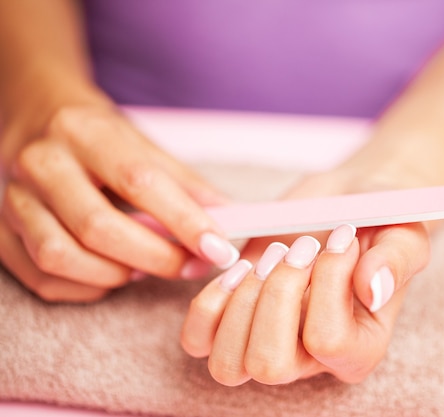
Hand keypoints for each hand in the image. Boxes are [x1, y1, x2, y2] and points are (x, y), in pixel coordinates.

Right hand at [0, 104, 238, 301]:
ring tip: (144, 267)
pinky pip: (40, 277)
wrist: (34, 113)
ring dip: (116, 275)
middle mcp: (42, 162)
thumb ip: (186, 184)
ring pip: (62, 257)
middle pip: (99, 227)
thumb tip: (230, 219)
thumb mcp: (143, 144)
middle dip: (156, 258)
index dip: (184, 222)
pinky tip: (109, 274)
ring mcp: (12, 197)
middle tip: (190, 266)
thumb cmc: (96, 134)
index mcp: (86, 132)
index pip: (140, 182)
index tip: (218, 249)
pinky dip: (84, 287)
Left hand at [181, 220, 428, 384]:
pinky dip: (209, 303)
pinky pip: (198, 341)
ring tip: (272, 255)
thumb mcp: (404, 236)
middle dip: (277, 294)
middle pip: (269, 365)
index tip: (343, 235)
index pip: (328, 341)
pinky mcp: (232, 322)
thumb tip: (372, 290)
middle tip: (300, 247)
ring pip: (228, 365)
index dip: (328, 281)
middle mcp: (310, 360)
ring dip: (242, 301)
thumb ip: (396, 262)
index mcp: (358, 350)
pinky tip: (239, 267)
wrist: (346, 207)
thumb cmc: (379, 224)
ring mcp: (266, 343)